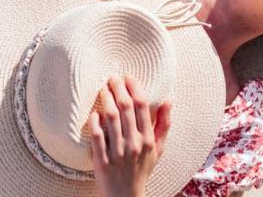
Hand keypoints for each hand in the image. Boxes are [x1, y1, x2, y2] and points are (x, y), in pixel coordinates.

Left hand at [89, 75, 171, 196]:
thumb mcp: (158, 149)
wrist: (126, 196)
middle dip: (118, 88)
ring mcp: (118, 152)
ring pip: (111, 118)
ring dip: (106, 100)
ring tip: (102, 89)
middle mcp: (134, 144)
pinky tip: (94, 113)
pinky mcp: (102, 161)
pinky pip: (97, 136)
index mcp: (148, 139)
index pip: (142, 105)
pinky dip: (94, 122)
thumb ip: (164, 125)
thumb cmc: (141, 169)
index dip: (134, 87)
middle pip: (125, 107)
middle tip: (112, 78)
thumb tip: (169, 101)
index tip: (128, 77)